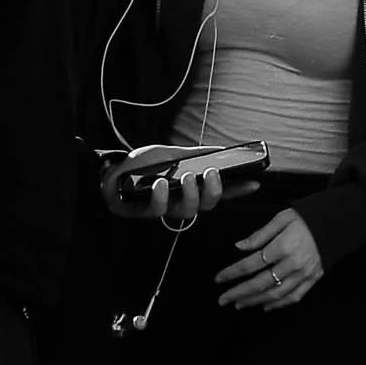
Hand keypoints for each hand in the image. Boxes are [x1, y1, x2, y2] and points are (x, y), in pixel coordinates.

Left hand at [99, 145, 259, 222]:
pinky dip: (162, 196)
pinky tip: (160, 183)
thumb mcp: (172, 153)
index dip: (238, 190)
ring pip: (188, 211)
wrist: (110, 170)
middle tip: (211, 174)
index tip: (254, 183)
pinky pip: (160, 209)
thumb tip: (222, 151)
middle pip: (208, 205)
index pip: (220, 192)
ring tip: (187, 177)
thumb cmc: (141, 165)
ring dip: (191, 193)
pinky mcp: (146, 213)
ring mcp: (165, 209)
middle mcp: (182, 201)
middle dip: (214, 191)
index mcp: (191, 188)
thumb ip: (195, 154)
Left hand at [215, 208, 322, 310]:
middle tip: (223, 300)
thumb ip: (260, 234)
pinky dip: (278, 305)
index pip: (252, 263)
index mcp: (283, 246)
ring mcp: (304, 274)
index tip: (219, 279)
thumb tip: (239, 246)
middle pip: (261, 283)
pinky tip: (265, 307)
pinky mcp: (313, 279)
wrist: (335, 223)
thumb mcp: (282, 218)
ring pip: (275, 294)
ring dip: (255, 301)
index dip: (233, 272)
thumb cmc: (305, 218)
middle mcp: (293, 263)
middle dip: (239, 292)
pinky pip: (294, 297)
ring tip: (239, 304)